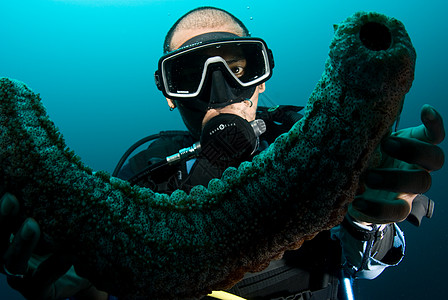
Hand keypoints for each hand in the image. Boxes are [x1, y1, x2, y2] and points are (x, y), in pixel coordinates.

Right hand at [0, 192, 86, 298]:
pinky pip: (38, 283)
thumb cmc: (79, 234)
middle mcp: (12, 250)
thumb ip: (74, 195)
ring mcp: (22, 273)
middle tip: (11, 198)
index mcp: (16, 229)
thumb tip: (91, 171)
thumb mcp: (75, 213)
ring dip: (19, 243)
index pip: (2, 215)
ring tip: (34, 225)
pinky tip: (67, 254)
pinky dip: (51, 267)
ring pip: (8, 262)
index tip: (5, 182)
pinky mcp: (38, 291)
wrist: (96, 266)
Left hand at [349, 104, 444, 223]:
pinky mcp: (398, 207)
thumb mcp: (364, 142)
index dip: (434, 123)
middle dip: (413, 149)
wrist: (350, 189)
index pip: (432, 134)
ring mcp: (410, 188)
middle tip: (385, 144)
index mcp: (411, 145)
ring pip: (422, 183)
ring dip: (395, 178)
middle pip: (435, 158)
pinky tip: (357, 202)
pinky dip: (378, 209)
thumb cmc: (361, 157)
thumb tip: (355, 107)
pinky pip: (398, 212)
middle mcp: (416, 166)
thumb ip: (366, 130)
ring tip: (367, 177)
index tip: (425, 109)